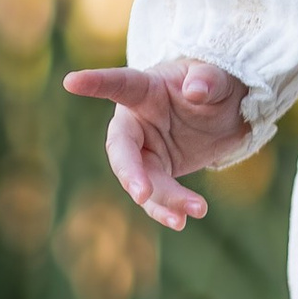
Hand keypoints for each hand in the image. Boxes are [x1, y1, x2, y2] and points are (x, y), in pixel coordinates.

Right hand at [60, 59, 249, 226]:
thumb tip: (195, 90)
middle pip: (121, 148)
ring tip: (192, 212)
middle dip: (129, 172)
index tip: (71, 81)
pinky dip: (167, 210)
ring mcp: (145, 150)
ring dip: (164, 199)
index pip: (119, 84)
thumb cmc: (213, 84)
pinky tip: (180, 221)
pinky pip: (155, 196)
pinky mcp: (157, 173)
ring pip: (142, 180)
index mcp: (145, 89)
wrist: (226, 112)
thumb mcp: (218, 77)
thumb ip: (207, 79)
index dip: (95, 83)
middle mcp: (137, 122)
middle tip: (143, 192)